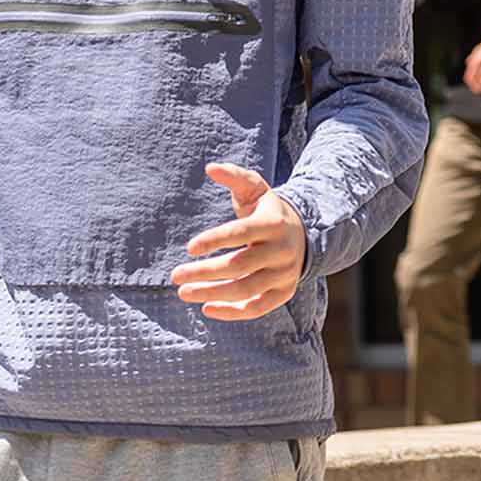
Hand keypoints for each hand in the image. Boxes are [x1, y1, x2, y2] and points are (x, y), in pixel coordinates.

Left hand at [171, 164, 307, 319]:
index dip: (214, 240)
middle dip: (205, 272)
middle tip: (176, 275)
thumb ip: (235, 177)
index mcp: (272, 223)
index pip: (241, 233)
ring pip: (247, 289)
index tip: (189, 248)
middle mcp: (282, 249)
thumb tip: (210, 168)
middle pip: (240, 265)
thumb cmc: (267, 211)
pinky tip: (207, 309)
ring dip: (213, 294)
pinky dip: (233, 312)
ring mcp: (285, 273)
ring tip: (184, 293)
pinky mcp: (285, 292)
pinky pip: (258, 307)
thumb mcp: (255, 190)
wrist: (304, 235)